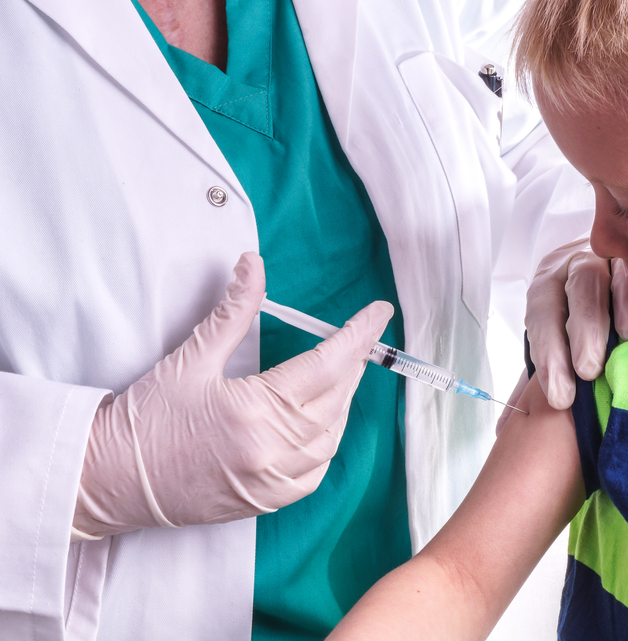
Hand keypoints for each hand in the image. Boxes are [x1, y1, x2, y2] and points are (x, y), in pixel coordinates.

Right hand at [73, 252, 392, 538]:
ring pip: (333, 435)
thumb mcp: (191, 359)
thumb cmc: (146, 420)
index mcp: (256, 409)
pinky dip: (327, 442)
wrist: (109, 480)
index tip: (378, 313)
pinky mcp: (266, 501)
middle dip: (354, 362)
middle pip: (337, 396)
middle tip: (359, 337)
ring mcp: (272, 481)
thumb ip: (233, 311)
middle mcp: (272, 449)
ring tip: (343, 373)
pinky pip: (316, 471)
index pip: (328, 363)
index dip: (359, 334)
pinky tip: (323, 422)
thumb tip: (253, 264)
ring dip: (344, 401)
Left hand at [522, 239, 627, 410]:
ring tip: (625, 343)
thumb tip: (505, 428)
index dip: (549, 353)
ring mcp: (610, 258)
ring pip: (607, 276)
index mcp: (547, 286)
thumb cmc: (578, 315)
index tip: (560, 397)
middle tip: (589, 371)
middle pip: (576, 289)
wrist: (611, 268)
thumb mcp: (556, 340)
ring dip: (615, 311)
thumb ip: (536, 379)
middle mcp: (574, 266)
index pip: (543, 314)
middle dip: (581, 331)